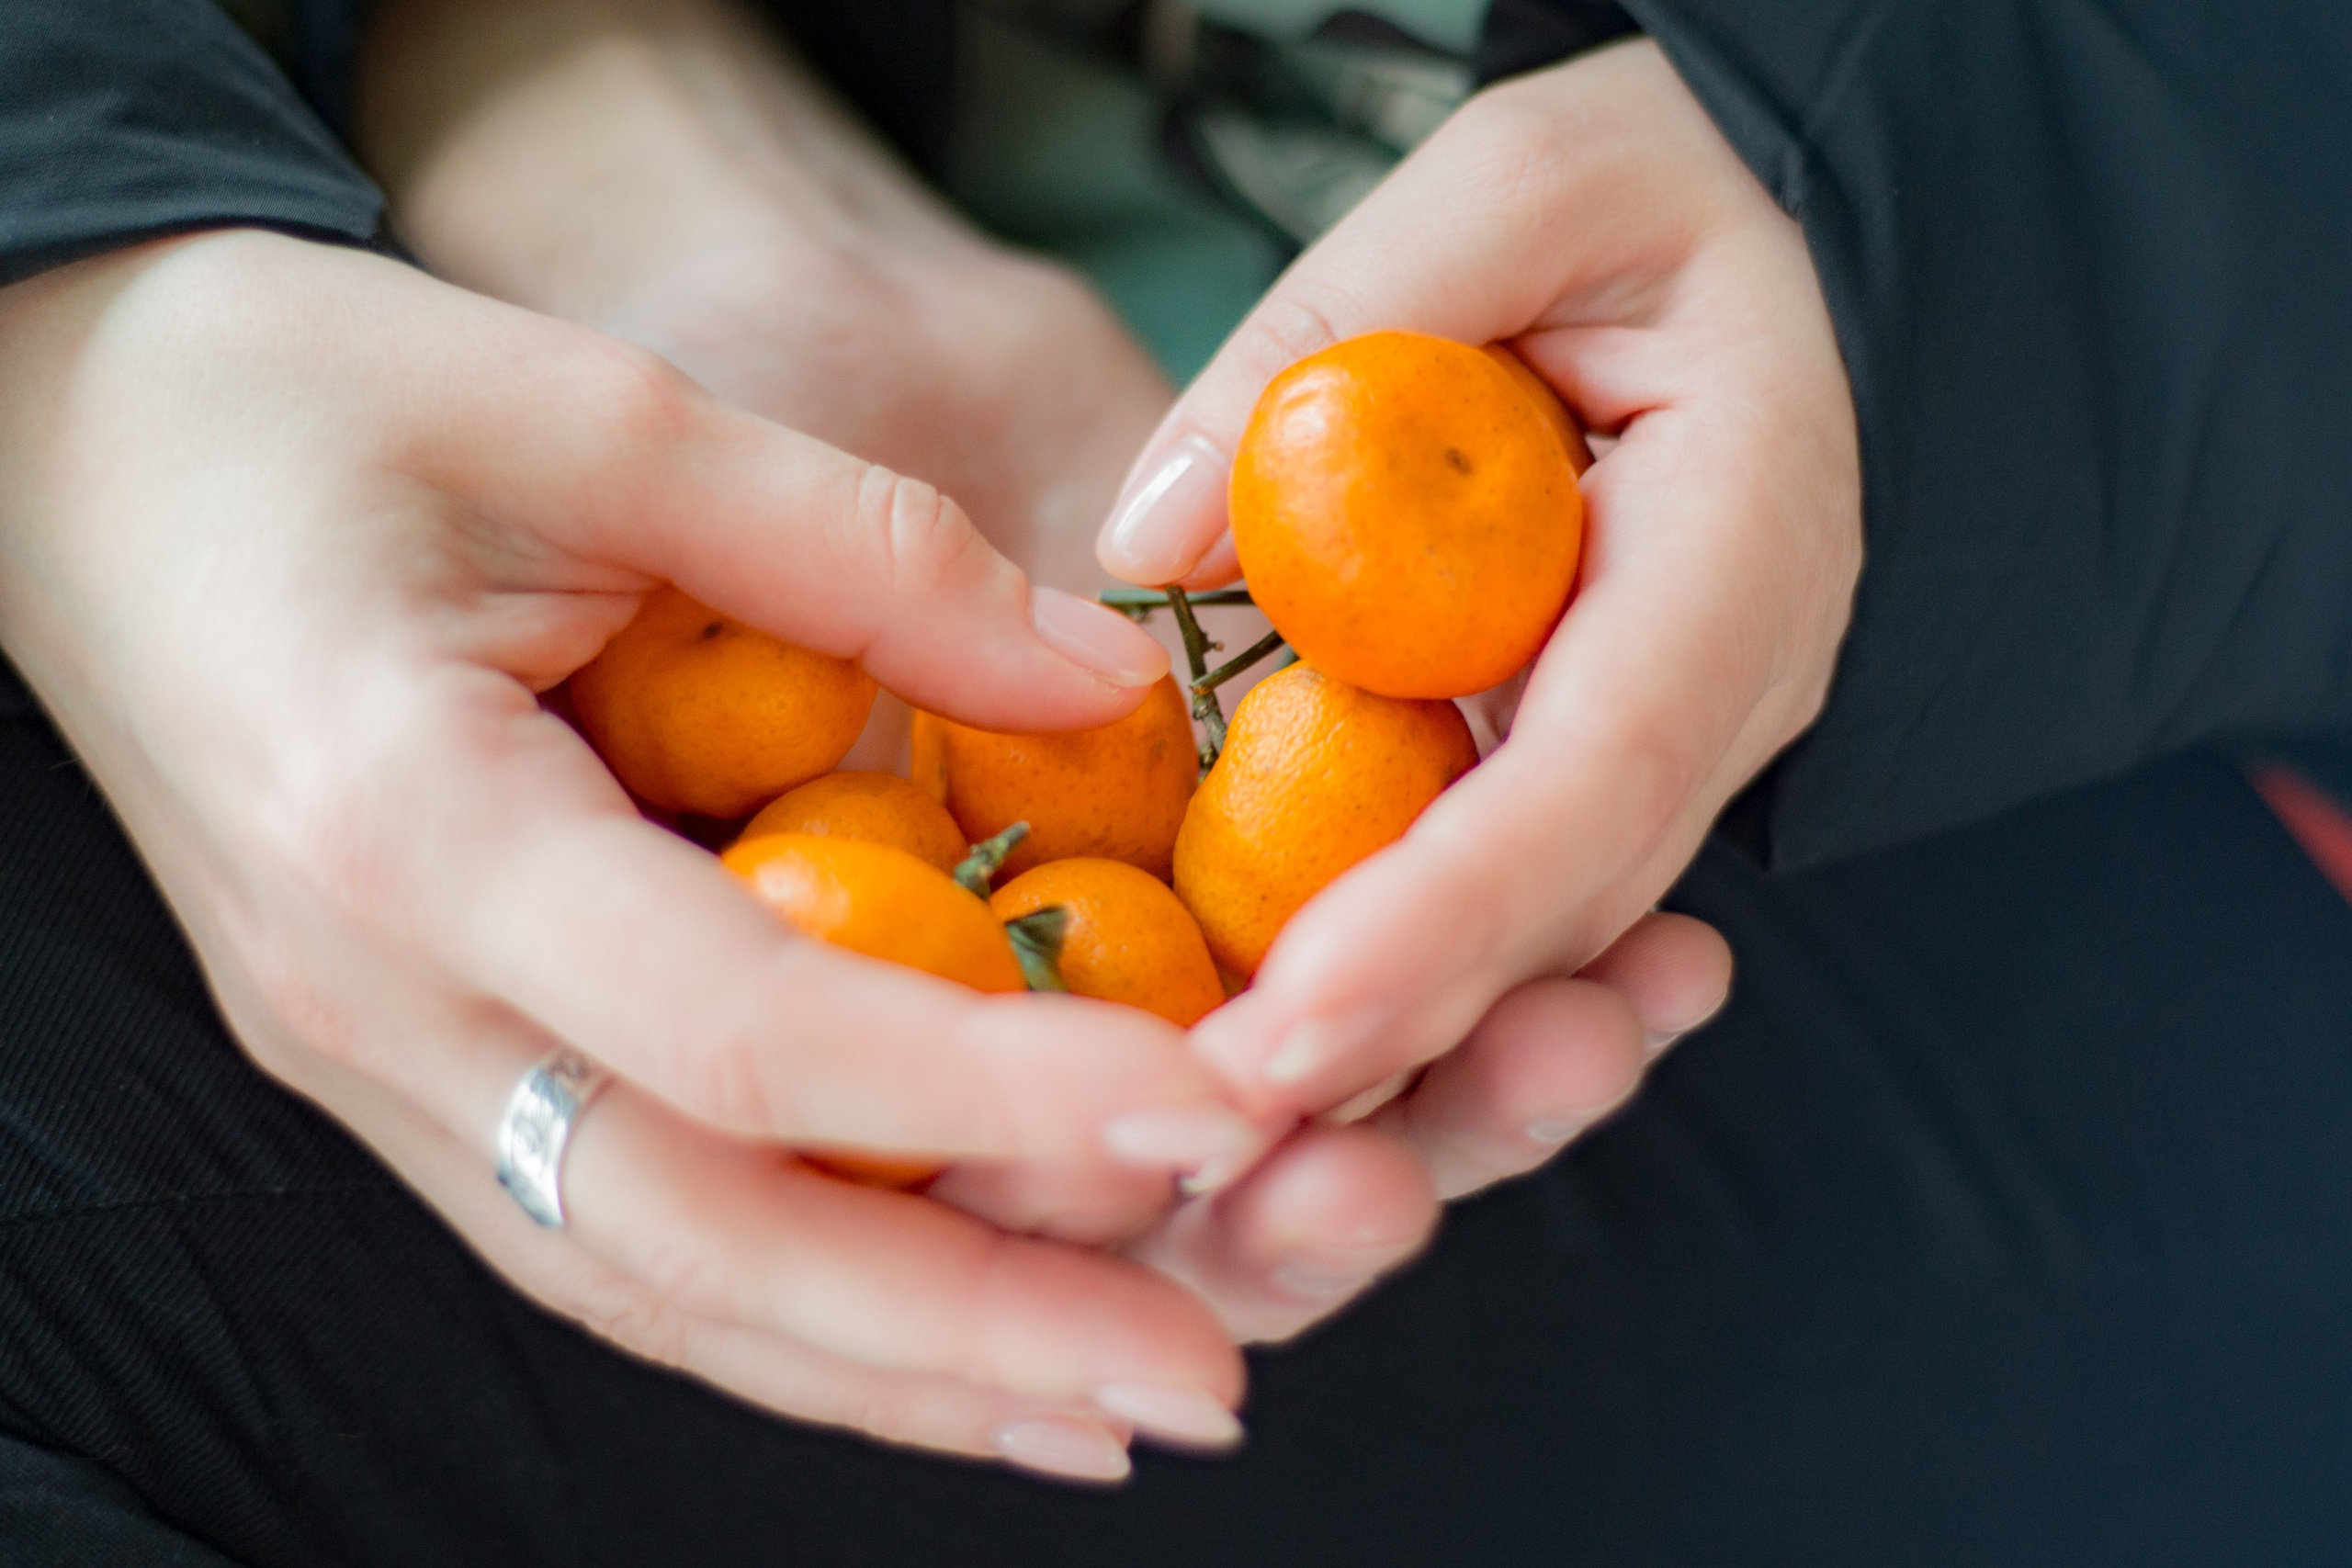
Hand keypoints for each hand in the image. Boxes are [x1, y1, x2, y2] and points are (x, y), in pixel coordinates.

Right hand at [360, 0, 1741, 1348]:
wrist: (70, 457)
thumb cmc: (296, 402)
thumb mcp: (588, 410)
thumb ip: (860, 550)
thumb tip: (1104, 680)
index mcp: (406, 827)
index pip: (739, 1027)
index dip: (985, 1090)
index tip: (1211, 1108)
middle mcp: (384, 1005)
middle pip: (699, 1237)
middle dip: (968, 1332)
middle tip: (1205, 1386)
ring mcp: (386, 1064)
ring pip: (656, 1284)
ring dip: (897, 1370)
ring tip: (1120, 1400)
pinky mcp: (419, 1068)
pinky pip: (619, 1231)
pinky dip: (793, 1311)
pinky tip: (945, 1348)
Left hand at [1095, 41, 1858, 1119]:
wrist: (1782, 253)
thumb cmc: (1672, 200)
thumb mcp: (1528, 186)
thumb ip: (1345, 325)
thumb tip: (1147, 542)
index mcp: (1740, 551)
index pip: (1604, 767)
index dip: (1454, 913)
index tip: (1294, 1021)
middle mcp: (1718, 691)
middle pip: (1565, 909)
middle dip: (1397, 1041)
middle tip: (1211, 1141)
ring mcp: (1656, 745)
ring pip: (1533, 941)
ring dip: (1389, 1060)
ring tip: (1221, 1150)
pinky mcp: (1579, 759)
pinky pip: (1492, 892)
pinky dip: (1387, 983)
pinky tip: (1266, 1062)